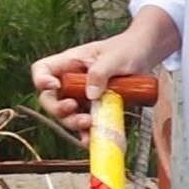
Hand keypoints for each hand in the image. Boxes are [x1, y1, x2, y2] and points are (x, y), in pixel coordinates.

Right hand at [35, 26, 165, 131]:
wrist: (146, 55)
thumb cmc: (127, 49)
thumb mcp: (114, 58)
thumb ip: (100, 73)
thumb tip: (91, 94)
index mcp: (69, 63)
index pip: (42, 70)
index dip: (42, 80)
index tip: (54, 87)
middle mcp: (70, 81)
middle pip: (50, 98)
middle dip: (57, 108)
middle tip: (72, 109)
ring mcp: (81, 95)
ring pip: (66, 114)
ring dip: (72, 122)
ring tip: (88, 123)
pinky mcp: (95, 107)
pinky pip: (85, 121)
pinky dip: (87, 132)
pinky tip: (91, 139)